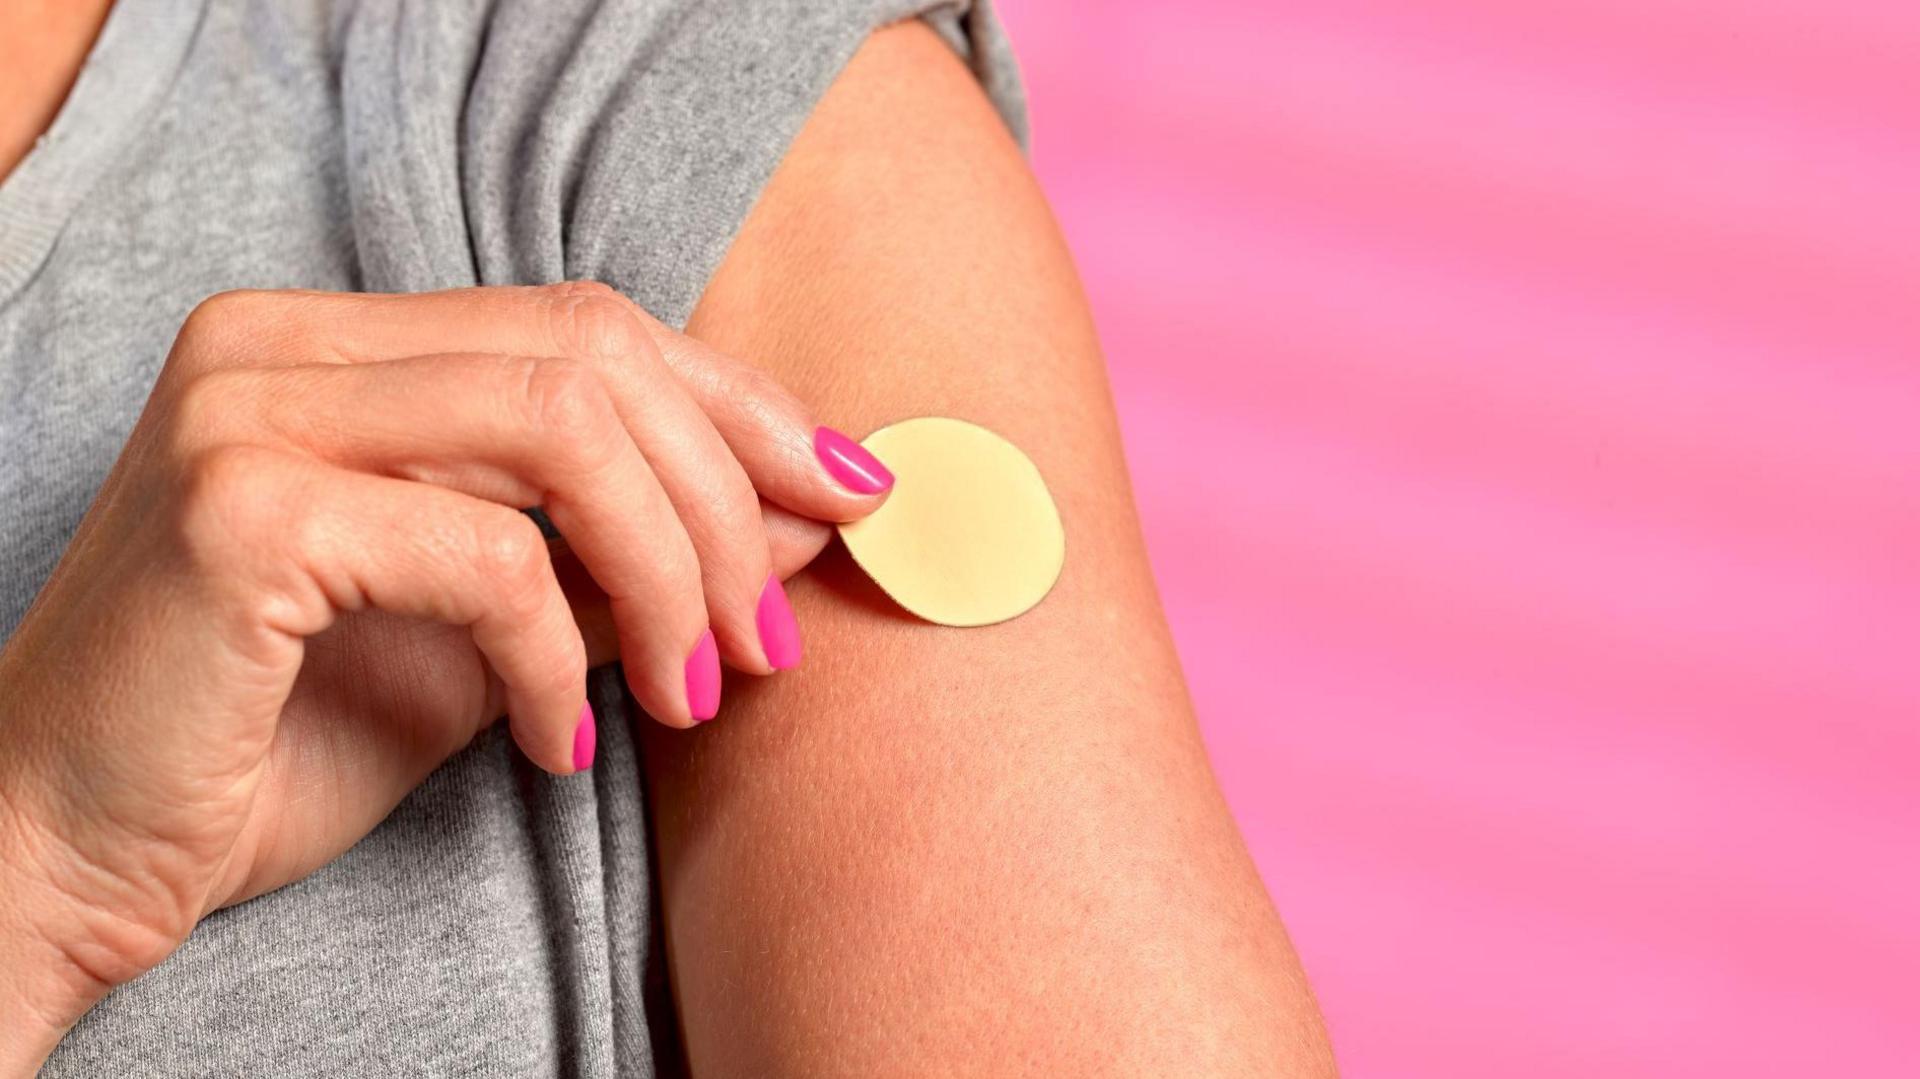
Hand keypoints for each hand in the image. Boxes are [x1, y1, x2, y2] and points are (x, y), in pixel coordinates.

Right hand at [0, 283, 892, 1067]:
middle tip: (770, 640)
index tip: (848, 495)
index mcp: (338, 342)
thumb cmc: (279, 737)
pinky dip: (560, 659)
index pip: (589, 325)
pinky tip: (560, 747)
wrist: (72, 850)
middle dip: (725, 499)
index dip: (740, 406)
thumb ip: (627, 555)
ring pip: (563, 431)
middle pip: (596, 355)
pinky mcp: (239, 509)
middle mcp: (283, 340)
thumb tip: (805, 512)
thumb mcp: (496, 632)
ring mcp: (249, 408)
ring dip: (669, 572)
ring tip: (693, 692)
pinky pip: (487, 557)